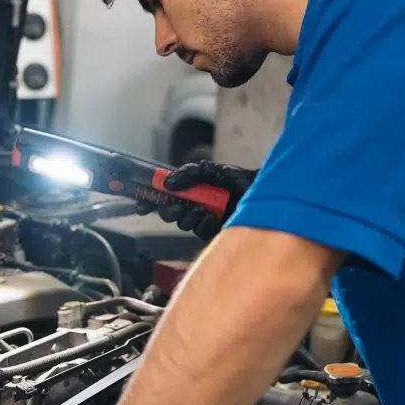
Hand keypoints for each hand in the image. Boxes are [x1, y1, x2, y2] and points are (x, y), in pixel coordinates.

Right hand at [136, 161, 256, 240]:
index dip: (149, 200)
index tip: (141, 205)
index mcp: (190, 190)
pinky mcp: (213, 233)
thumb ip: (190, 172)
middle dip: (169, 211)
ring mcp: (203, 220)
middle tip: (175, 208)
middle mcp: (194, 205)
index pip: (163, 195)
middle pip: (168, 213)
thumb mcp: (213, 171)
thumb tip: (168, 183)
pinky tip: (212, 217)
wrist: (263, 194)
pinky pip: (198, 231)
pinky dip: (202, 223)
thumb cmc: (240, 180)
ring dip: (188, 216)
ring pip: (182, 223)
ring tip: (203, 209)